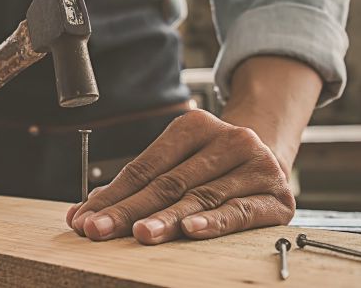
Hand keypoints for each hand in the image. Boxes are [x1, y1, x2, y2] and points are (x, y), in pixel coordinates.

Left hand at [65, 109, 294, 243]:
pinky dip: (213, 223)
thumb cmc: (212, 166)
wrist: (271, 160)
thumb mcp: (177, 163)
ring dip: (166, 219)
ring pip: (200, 198)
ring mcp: (255, 166)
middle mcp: (228, 140)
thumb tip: (84, 212)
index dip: (112, 195)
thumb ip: (136, 186)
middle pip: (168, 183)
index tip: (84, 218)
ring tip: (140, 234)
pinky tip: (191, 231)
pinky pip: (239, 212)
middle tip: (100, 230)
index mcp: (194, 126)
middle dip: (128, 210)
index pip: (144, 167)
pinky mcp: (275, 196)